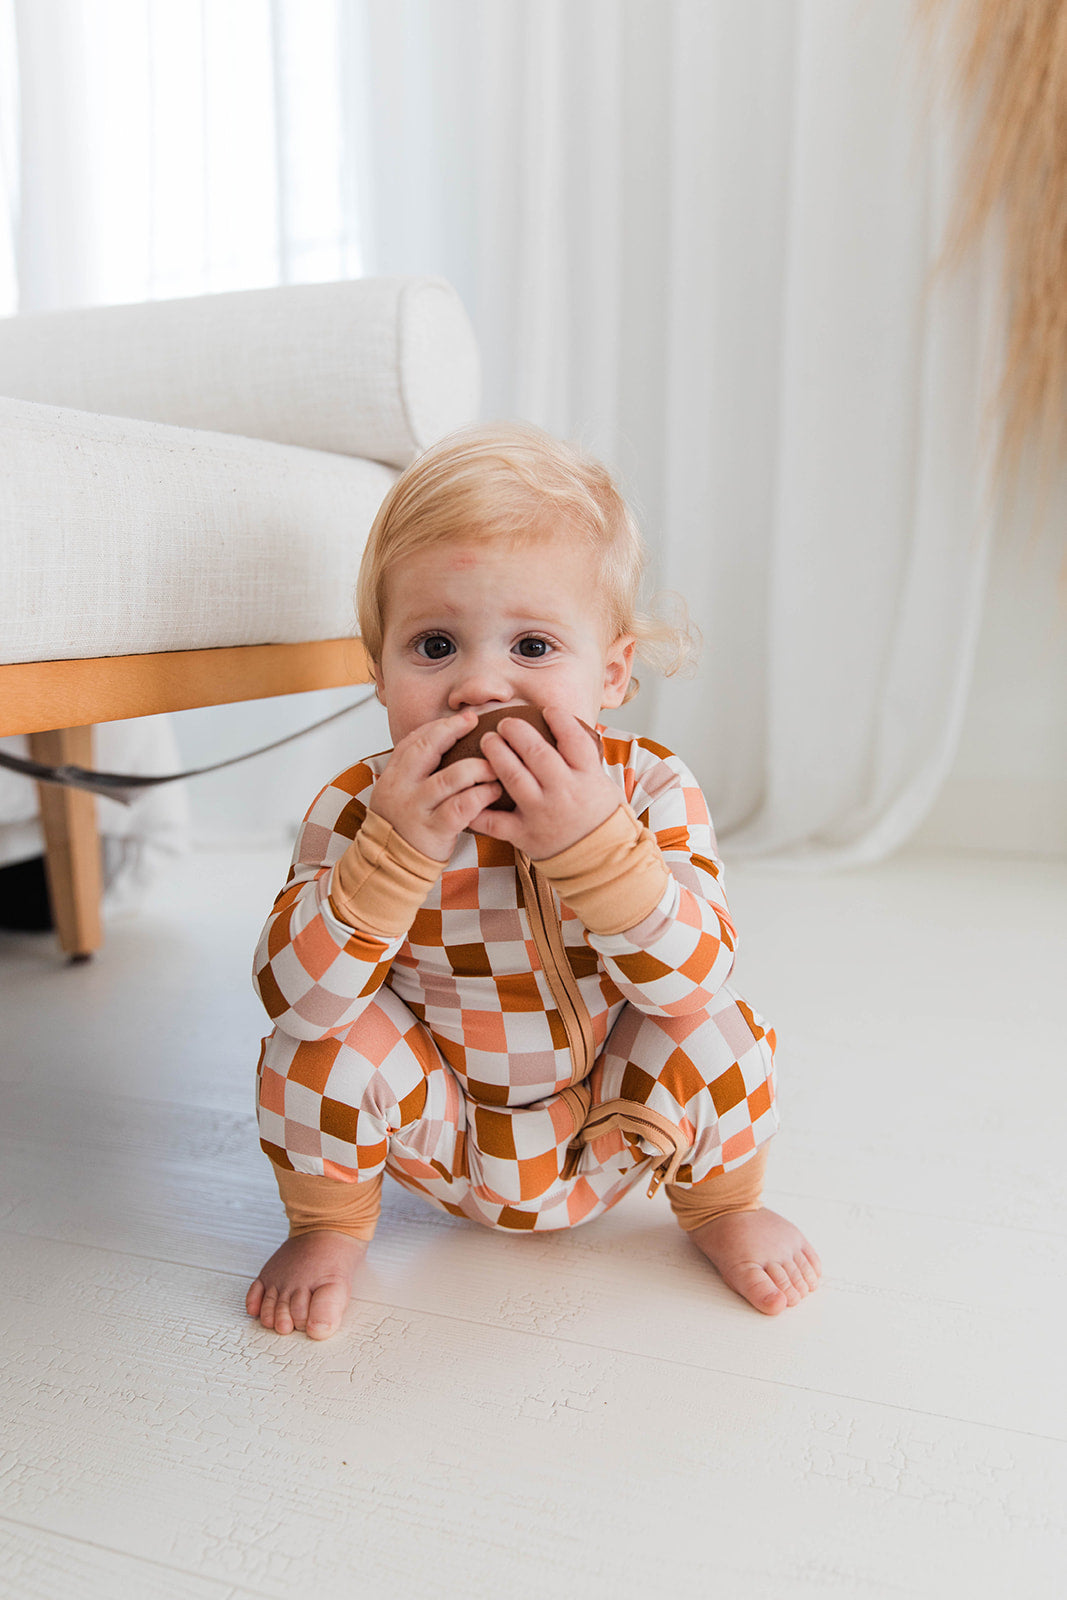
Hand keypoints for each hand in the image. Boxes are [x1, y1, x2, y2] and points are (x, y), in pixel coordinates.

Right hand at [368, 709, 501, 860]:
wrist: (391, 864)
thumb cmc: (406, 824)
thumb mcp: (401, 791)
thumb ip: (418, 768)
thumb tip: (446, 738)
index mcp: (394, 774)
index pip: (415, 739)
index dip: (441, 726)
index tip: (465, 718)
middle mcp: (402, 787)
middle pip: (428, 748)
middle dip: (454, 731)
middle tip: (479, 724)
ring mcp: (417, 808)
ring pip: (451, 777)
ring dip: (478, 768)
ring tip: (497, 766)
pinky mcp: (434, 829)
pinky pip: (462, 807)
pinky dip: (481, 796)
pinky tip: (495, 791)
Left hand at [471, 705, 620, 858]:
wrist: (600, 859)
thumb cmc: (599, 816)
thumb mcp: (601, 782)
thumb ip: (583, 757)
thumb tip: (566, 724)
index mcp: (587, 777)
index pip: (573, 739)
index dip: (558, 719)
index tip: (546, 710)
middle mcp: (564, 792)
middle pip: (537, 753)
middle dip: (516, 731)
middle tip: (504, 723)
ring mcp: (541, 813)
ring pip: (513, 777)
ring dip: (496, 754)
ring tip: (487, 740)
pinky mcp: (524, 834)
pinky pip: (494, 821)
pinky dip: (477, 807)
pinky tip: (466, 791)